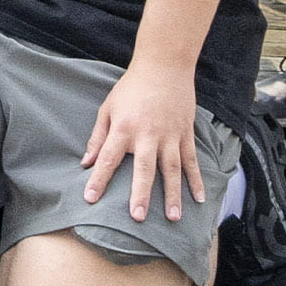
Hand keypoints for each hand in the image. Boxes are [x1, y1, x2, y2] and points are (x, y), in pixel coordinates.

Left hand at [78, 65, 207, 223]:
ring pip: (172, 169)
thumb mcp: (108, 108)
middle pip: (144, 169)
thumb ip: (98, 137)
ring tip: (174, 218)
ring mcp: (170, 135)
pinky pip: (192, 161)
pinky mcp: (186, 134)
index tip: (90, 199)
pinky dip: (196, 180)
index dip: (98, 179)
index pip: (108, 158)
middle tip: (138, 217)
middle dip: (141, 194)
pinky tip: (199, 198)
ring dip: (173, 194)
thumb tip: (86, 163)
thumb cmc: (131, 89)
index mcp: (124, 128)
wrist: (163, 67)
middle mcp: (148, 135)